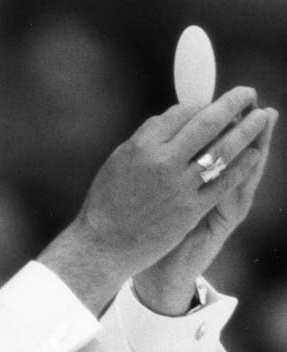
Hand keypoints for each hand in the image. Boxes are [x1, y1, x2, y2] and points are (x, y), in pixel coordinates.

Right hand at [39, 87, 271, 314]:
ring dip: (247, 130)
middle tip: (248, 93)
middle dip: (233, 103)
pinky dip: (242, 166)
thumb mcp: (118, 162)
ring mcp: (179, 186)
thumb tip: (174, 123)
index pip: (181, 113)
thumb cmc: (106, 204)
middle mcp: (163, 161)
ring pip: (222, 150)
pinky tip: (254, 155)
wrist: (103, 245)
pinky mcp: (190, 209)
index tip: (209, 105)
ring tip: (261, 117)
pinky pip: (224, 183)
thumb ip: (146, 141)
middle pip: (207, 123)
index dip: (200, 105)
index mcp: (141, 146)